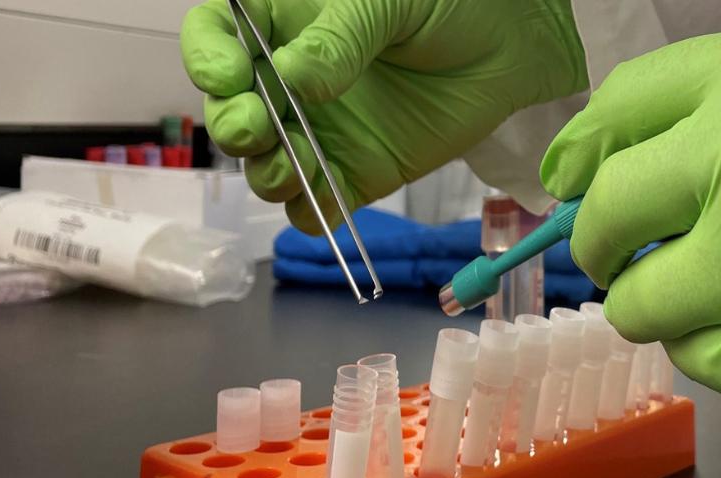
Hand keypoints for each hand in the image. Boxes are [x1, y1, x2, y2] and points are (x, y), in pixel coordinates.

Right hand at [181, 0, 586, 233]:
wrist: (513, 42)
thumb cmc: (450, 0)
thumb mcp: (390, 0)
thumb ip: (342, 36)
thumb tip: (293, 76)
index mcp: (283, 22)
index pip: (217, 39)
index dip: (208, 60)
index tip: (227, 77)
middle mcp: (289, 80)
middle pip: (230, 110)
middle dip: (231, 126)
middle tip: (254, 129)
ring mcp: (322, 131)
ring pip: (267, 164)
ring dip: (265, 174)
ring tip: (289, 171)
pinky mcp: (358, 172)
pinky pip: (318, 204)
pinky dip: (311, 213)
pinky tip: (320, 205)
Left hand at [541, 16, 720, 403]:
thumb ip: (718, 105)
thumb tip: (605, 161)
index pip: (617, 115)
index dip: (583, 158)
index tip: (575, 187)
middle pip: (611, 215)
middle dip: (601, 245)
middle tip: (623, 259)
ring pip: (648, 306)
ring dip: (657, 307)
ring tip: (704, 295)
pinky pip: (708, 362)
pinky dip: (713, 349)